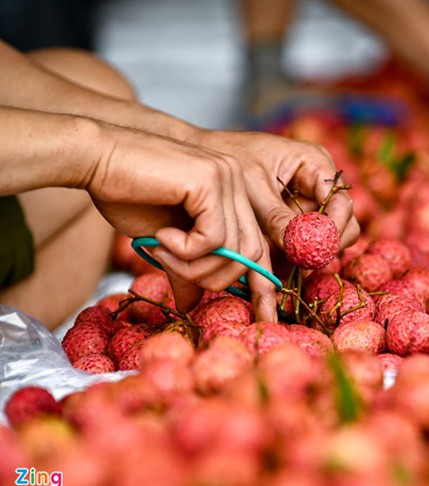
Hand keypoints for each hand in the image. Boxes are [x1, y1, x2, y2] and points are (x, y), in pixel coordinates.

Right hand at [85, 123, 276, 319]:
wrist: (94, 158)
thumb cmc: (127, 195)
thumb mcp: (165, 241)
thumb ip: (186, 269)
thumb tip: (191, 306)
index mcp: (234, 193)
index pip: (257, 247)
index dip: (245, 281)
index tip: (222, 300)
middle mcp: (238, 181)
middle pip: (252, 253)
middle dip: (213, 277)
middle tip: (172, 268)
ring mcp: (227, 177)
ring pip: (235, 250)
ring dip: (194, 266)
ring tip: (162, 253)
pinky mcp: (209, 180)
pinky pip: (214, 238)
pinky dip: (186, 251)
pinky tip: (161, 238)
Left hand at [195, 130, 359, 250]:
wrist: (200, 160)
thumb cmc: (226, 159)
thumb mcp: (252, 187)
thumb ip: (277, 217)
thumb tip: (300, 247)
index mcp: (316, 165)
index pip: (341, 203)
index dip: (333, 230)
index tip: (314, 251)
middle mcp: (319, 188)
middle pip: (343, 228)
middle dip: (322, 248)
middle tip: (298, 265)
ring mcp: (308, 210)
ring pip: (324, 245)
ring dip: (303, 259)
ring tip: (275, 265)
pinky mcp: (293, 229)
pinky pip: (300, 252)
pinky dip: (287, 264)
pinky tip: (267, 269)